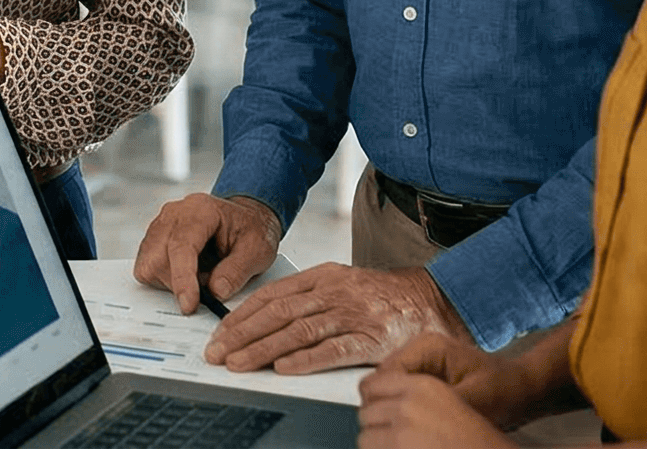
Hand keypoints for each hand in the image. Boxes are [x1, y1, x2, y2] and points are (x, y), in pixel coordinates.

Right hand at [134, 193, 282, 313]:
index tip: (189, 304)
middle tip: (204, 290)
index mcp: (201, 211)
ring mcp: (161, 224)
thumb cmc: (250, 229)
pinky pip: (147, 266)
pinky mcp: (154, 238)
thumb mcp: (257, 251)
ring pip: (148, 265)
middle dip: (177, 284)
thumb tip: (215, 292)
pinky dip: (165, 279)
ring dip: (171, 282)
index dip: (182, 278)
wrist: (245, 218)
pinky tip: (188, 273)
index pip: (181, 246)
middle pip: (157, 257)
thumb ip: (237, 272)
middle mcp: (174, 214)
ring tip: (199, 277)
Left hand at [204, 263, 464, 373]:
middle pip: (278, 313)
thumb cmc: (379, 296)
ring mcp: (353, 315)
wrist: (430, 300)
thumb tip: (262, 317)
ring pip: (299, 332)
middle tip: (217, 352)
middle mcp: (334, 293)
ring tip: (239, 363)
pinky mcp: (372, 338)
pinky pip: (334, 350)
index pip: (272, 295)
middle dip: (242, 334)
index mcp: (322, 277)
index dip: (241, 315)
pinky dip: (306, 359)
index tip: (219, 333)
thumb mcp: (339, 284)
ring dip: (263, 348)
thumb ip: (306, 297)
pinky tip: (284, 368)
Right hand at [371, 335, 520, 423]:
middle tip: (410, 427)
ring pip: (387, 388)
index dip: (387, 401)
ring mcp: (418, 361)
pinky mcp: (421, 374)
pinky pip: (400, 393)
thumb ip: (440, 404)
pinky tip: (422, 420)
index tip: (399, 424)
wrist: (519, 386)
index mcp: (427, 346)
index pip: (384, 375)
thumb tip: (412, 417)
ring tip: (418, 423)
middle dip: (390, 404)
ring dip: (398, 407)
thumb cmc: (502, 388)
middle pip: (380, 381)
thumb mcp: (473, 399)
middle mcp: (417, 349)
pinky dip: (406, 408)